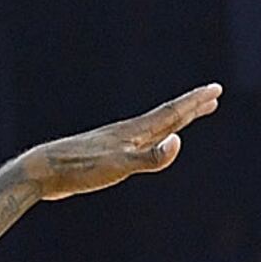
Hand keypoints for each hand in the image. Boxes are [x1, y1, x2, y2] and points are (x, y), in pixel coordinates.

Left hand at [12, 84, 222, 200]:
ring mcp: (116, 142)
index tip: (216, 89)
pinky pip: (139, 143)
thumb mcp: (119, 167)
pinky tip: (148, 143)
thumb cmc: (81, 169)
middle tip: (213, 96)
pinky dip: (153, 139)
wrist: (44, 172)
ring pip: (153, 128)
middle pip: (167, 117)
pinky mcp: (105, 155)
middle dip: (192, 107)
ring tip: (186, 117)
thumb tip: (178, 142)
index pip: (172, 113)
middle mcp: (128, 133)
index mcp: (135, 132)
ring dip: (174, 121)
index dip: (196, 102)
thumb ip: (149, 158)